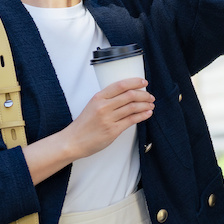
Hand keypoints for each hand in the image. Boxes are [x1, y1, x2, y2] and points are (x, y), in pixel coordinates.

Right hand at [23, 77, 153, 184]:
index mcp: (98, 98)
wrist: (73, 141)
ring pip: (133, 107)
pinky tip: (147, 113)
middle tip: (150, 96)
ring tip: (151, 105)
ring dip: (145, 105)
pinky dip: (142, 115)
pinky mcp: (113, 131)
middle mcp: (103, 107)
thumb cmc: (84, 125)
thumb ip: (107, 100)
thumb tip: (127, 94)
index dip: (135, 82)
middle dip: (144, 95)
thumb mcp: (92, 106)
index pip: (120, 85)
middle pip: (129, 95)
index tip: (144, 82)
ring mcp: (108, 119)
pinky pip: (132, 120)